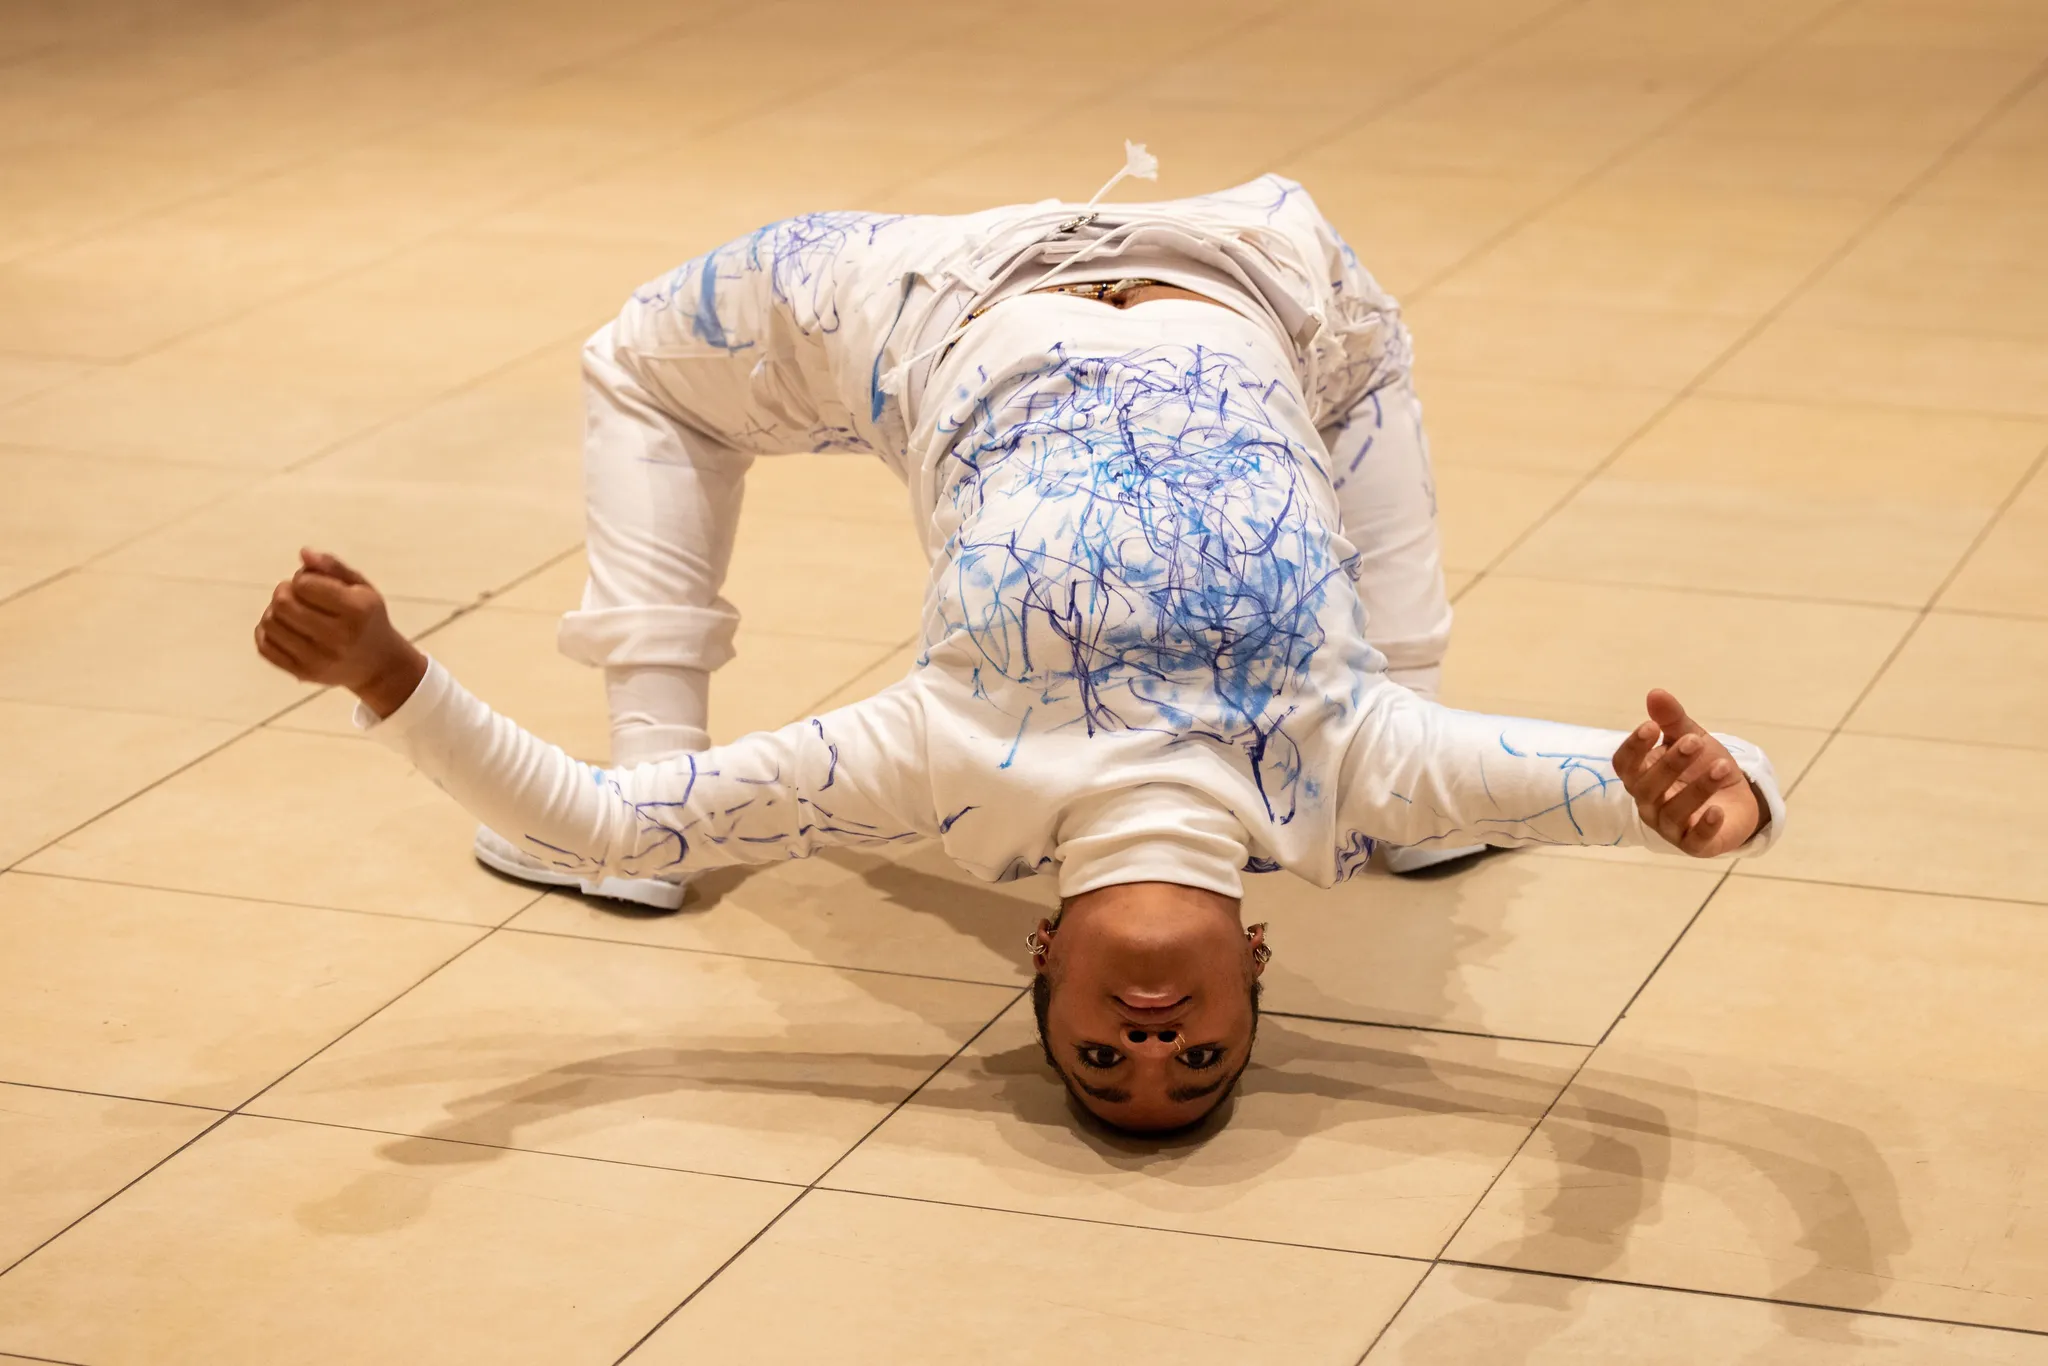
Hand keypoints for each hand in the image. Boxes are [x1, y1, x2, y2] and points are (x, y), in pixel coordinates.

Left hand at [253, 549, 427, 717]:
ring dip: (274, 611)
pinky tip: (282, 628)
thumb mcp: (362, 588)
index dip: (302, 577)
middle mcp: (338, 637)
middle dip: (283, 592)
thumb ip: (334, 567)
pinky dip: (266, 632)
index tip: (312, 583)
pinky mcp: (303, 673)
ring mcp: (319, 659)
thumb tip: (303, 553)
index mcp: (356, 610)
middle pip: (282, 603)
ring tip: (290, 611)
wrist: (379, 665)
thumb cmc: (367, 618)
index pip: (304, 584)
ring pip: (269, 623)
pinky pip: (264, 647)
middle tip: (294, 594)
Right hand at [1612, 689, 1763, 856]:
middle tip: (1695, 741)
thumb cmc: (1701, 767)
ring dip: (1697, 789)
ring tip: (1722, 766)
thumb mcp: (1691, 738)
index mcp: (1641, 776)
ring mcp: (1669, 827)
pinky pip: (1693, 840)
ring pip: (1673, 812)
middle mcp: (1648, 803)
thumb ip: (1672, 720)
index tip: (1652, 726)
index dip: (1634, 748)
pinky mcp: (1694, 845)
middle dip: (1670, 764)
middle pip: (1647, 787)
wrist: (1735, 800)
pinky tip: (1718, 811)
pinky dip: (1705, 826)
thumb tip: (1656, 693)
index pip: (1624, 765)